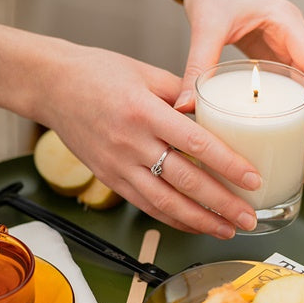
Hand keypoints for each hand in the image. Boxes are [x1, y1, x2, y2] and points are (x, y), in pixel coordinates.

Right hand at [44, 45, 260, 236]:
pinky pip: (145, 204)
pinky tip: (194, 223)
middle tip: (249, 217)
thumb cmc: (97, 73)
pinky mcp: (109, 178)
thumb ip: (182, 95)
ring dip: (200, 220)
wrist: (51, 86)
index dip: (228, 165)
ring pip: (165, 202)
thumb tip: (216, 112)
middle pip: (185, 181)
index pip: (196, 144)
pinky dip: (172, 218)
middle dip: (222, 203)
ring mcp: (118, 165)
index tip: (253, 179)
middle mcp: (131, 143)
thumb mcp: (146, 73)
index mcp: (145, 112)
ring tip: (228, 229)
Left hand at [174, 0, 303, 168]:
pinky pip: (284, 86)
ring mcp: (282, 46)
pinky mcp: (268, 54)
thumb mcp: (206, 26)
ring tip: (303, 155)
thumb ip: (197, 65)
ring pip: (303, 87)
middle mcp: (292, 35)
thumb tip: (184, 108)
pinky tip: (279, 134)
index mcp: (287, 22)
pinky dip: (286, 110)